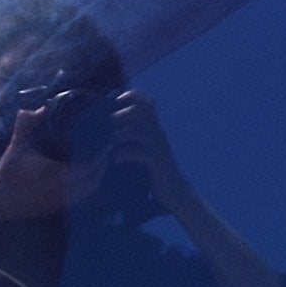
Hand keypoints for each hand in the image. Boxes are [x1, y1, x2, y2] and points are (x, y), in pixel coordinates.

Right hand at [0, 107, 109, 220]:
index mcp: (58, 174)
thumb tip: (35, 109)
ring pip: (89, 191)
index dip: (102, 156)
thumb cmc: (7, 172)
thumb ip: (27, 126)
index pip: (91, 166)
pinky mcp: (55, 209)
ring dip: (96, 177)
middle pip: (95, 180)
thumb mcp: (18, 146)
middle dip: (103, 166)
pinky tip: (86, 179)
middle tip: (107, 153)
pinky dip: (86, 188)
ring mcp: (60, 202)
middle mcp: (63, 190)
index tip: (107, 144)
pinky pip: (79, 199)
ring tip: (100, 164)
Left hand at [110, 91, 188, 207]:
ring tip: (111, 146)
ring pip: (136, 131)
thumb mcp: (147, 148)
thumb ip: (137, 135)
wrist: (174, 190)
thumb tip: (114, 126)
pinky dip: (123, 154)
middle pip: (139, 113)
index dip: (133, 96)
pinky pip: (137, 152)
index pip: (148, 102)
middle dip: (120, 116)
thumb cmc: (156, 170)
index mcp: (155, 128)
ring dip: (118, 136)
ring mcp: (158, 147)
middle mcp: (158, 134)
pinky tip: (117, 159)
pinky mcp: (156, 162)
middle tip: (111, 128)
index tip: (118, 101)